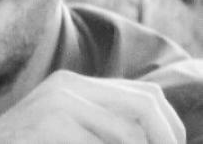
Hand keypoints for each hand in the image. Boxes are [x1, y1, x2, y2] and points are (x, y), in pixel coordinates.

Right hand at [0, 70, 185, 143]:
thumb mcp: (63, 128)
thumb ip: (97, 123)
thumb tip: (152, 135)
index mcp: (73, 84)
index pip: (145, 93)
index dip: (169, 126)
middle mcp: (69, 86)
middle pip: (146, 104)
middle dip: (167, 138)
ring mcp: (59, 104)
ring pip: (132, 131)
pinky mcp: (53, 125)